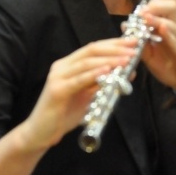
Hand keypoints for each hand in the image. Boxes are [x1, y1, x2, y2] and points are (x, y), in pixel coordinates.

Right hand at [21, 37, 137, 149]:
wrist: (42, 133)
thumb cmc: (65, 113)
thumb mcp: (90, 95)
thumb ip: (105, 82)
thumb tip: (128, 71)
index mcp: (70, 64)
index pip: (94, 48)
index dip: (114, 43)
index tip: (133, 42)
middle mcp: (62, 66)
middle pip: (91, 50)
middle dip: (115, 48)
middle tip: (134, 48)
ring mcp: (58, 77)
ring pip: (86, 63)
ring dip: (109, 60)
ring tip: (127, 59)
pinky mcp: (56, 90)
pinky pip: (78, 80)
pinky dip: (94, 74)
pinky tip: (107, 70)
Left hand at [139, 0, 175, 98]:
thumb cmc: (173, 69)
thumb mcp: (151, 57)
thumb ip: (140, 43)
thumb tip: (126, 25)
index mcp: (170, 28)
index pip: (167, 4)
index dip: (154, 1)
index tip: (140, 9)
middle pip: (173, 5)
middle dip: (156, 4)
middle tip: (142, 11)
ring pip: (173, 23)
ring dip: (158, 19)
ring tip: (145, 17)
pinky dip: (169, 35)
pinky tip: (162, 29)